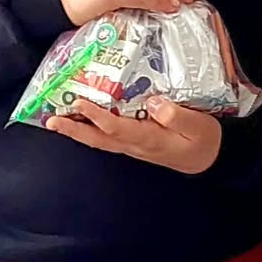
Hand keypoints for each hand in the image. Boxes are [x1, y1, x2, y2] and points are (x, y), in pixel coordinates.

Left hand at [43, 95, 222, 173]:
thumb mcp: (198, 125)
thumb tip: (151, 102)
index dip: (95, 115)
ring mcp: (134, 146)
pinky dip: (90, 131)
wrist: (210, 158)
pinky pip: (107, 139)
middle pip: (99, 139)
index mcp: (149, 138)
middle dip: (73, 130)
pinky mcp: (135, 144)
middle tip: (51, 120)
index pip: (116, 127)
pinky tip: (81, 123)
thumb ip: (175, 114)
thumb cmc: (205, 139)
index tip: (78, 102)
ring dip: (77, 132)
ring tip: (56, 121)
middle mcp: (136, 144)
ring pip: (100, 141)